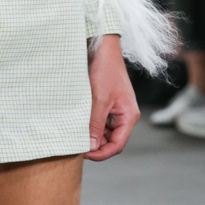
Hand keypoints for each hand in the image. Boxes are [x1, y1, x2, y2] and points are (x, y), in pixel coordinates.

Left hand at [86, 35, 139, 161]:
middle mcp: (125, 115)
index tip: (83, 154)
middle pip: (111, 141)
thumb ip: (96, 125)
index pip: (117, 145)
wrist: (102, 49)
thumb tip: (92, 147)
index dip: (101, 154)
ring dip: (91, 135)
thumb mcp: (99, 100)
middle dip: (95, 145)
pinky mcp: (107, 105)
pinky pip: (100, 122)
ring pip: (104, 132)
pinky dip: (90, 125)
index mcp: (129, 116)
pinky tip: (78, 123)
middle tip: (76, 145)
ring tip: (76, 134)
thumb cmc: (105, 71)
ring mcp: (116, 110)